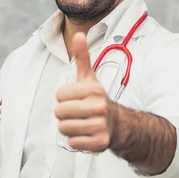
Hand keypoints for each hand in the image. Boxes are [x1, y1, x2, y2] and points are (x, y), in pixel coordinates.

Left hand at [55, 32, 116, 152]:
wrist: (119, 124)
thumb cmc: (96, 99)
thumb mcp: (89, 78)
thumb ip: (82, 57)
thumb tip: (78, 34)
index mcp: (94, 90)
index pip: (59, 95)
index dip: (63, 97)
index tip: (75, 98)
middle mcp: (99, 107)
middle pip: (59, 112)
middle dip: (64, 114)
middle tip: (76, 113)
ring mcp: (100, 125)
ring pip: (64, 128)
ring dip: (68, 127)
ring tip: (80, 123)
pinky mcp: (100, 143)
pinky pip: (72, 143)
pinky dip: (75, 141)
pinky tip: (85, 134)